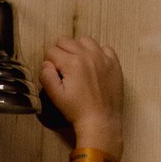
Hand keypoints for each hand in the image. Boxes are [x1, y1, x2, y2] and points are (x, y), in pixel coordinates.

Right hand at [41, 37, 124, 157]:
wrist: (100, 122)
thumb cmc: (77, 111)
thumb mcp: (55, 96)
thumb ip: (46, 76)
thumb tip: (46, 63)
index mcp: (71, 63)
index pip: (51, 50)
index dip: (48, 61)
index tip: (53, 73)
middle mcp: (87, 55)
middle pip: (66, 41)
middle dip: (60, 52)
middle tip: (63, 69)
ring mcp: (103, 58)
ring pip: (85, 40)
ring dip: (78, 48)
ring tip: (78, 63)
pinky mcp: (114, 64)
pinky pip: (105, 48)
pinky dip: (98, 52)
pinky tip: (94, 65)